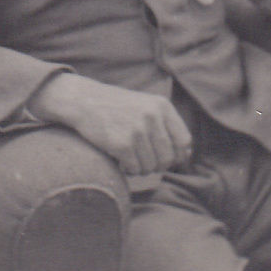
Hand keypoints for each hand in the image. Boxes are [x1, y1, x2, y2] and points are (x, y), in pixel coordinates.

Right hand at [29, 73, 191, 175]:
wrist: (84, 101)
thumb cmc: (116, 107)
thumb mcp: (145, 106)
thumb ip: (165, 125)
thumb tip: (186, 155)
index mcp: (162, 106)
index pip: (184, 141)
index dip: (177, 155)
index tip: (166, 159)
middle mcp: (152, 117)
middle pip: (168, 158)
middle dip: (157, 165)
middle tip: (143, 161)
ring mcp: (138, 130)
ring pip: (152, 166)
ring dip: (141, 168)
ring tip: (130, 158)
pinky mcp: (122, 143)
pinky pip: (135, 168)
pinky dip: (129, 169)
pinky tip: (121, 160)